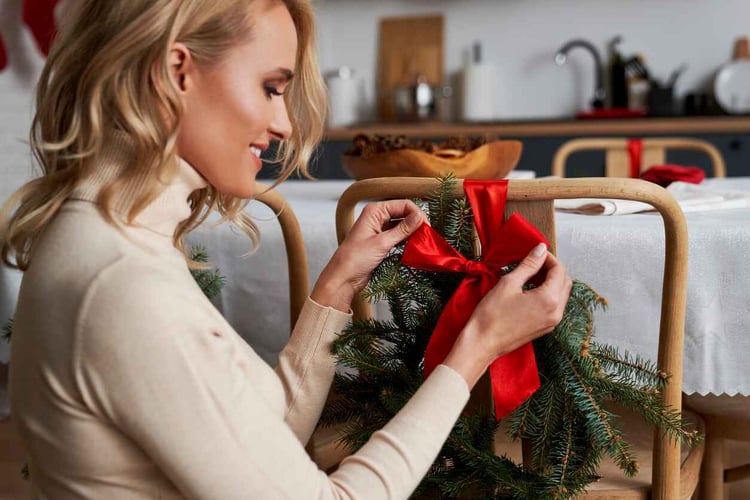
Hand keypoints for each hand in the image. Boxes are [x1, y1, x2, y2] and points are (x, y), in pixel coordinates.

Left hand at [311, 200, 426, 311]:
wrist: (343, 278)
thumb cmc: (354, 259)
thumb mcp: (382, 243)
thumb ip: (402, 229)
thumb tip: (419, 217)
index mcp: (374, 211)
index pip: (403, 204)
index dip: (416, 213)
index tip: (426, 226)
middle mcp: (377, 217)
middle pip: (404, 214)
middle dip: (416, 223)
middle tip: (427, 235)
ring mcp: (379, 230)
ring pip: (402, 226)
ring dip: (412, 232)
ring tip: (422, 241)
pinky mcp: (382, 242)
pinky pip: (398, 237)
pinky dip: (407, 240)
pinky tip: (413, 246)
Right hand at [443, 243, 572, 387]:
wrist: (482, 343)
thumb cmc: (491, 315)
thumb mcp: (509, 283)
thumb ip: (529, 265)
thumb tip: (540, 249)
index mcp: (550, 300)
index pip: (559, 270)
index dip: (548, 258)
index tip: (535, 253)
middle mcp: (556, 312)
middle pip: (564, 281)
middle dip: (551, 269)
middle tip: (532, 262)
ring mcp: (552, 322)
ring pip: (561, 294)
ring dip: (550, 281)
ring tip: (529, 276)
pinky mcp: (545, 328)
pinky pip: (554, 306)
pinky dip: (547, 294)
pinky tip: (529, 290)